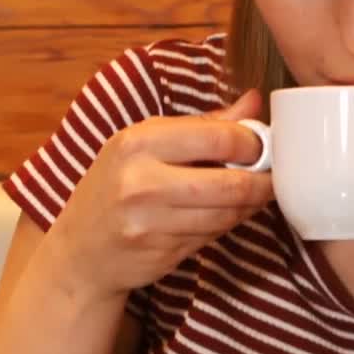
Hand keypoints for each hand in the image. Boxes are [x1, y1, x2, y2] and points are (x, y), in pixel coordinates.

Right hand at [44, 90, 273, 301]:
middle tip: (273, 176)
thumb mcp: (147, 144)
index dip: (253, 142)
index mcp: (138, 142)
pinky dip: (229, 224)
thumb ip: (203, 125)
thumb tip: (254, 100)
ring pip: (227, 214)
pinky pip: (213, 235)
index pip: (218, 137)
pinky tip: (228, 214)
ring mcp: (149, 222)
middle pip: (230, 183)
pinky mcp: (161, 252)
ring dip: (250, 205)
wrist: (80, 249)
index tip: (263, 145)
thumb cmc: (117, 185)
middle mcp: (140, 181)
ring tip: (255, 194)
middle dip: (262, 181)